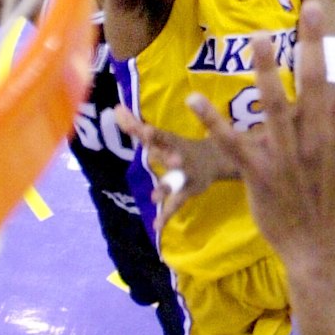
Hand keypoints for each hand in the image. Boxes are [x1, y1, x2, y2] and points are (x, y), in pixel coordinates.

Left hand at [115, 103, 235, 228]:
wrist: (218, 158)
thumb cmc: (182, 145)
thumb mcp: (161, 135)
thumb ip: (135, 125)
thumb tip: (115, 109)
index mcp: (172, 141)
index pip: (160, 135)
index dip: (152, 133)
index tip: (144, 129)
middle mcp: (179, 156)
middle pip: (167, 154)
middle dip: (161, 152)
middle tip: (151, 150)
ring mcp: (185, 175)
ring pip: (174, 181)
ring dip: (166, 186)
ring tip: (155, 197)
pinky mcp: (188, 191)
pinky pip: (176, 204)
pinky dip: (166, 216)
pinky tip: (156, 226)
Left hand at [188, 0, 334, 263]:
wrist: (318, 247)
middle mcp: (316, 138)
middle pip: (315, 85)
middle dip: (313, 46)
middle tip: (311, 7)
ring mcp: (285, 154)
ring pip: (274, 106)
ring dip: (264, 73)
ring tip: (256, 38)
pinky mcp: (257, 170)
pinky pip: (232, 142)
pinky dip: (213, 121)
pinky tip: (194, 99)